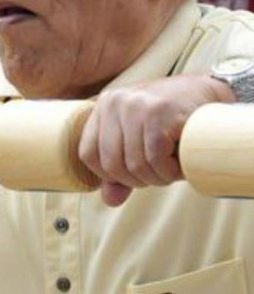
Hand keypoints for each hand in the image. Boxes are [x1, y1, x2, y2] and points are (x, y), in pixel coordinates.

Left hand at [78, 73, 233, 206]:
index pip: (87, 154)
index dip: (107, 175)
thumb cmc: (169, 121)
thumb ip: (120, 172)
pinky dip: (168, 172)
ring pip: (134, 164)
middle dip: (136, 180)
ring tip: (170, 169)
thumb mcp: (138, 142)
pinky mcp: (159, 112)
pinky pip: (155, 158)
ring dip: (156, 178)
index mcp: (103, 106)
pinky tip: (178, 166)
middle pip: (111, 163)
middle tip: (157, 175)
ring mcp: (136, 105)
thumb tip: (110, 200)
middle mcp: (115, 102)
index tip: (130, 176)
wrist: (207, 93)